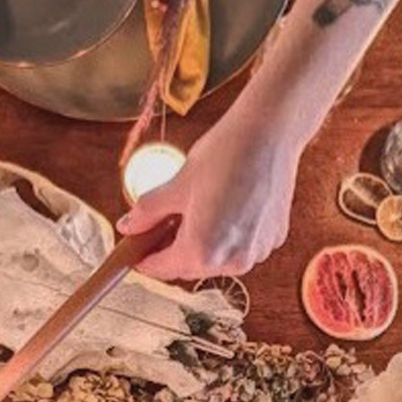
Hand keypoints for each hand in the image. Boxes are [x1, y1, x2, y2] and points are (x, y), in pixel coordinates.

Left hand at [116, 107, 303, 280]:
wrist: (270, 132)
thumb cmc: (225, 154)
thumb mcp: (177, 185)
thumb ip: (147, 212)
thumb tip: (128, 226)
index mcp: (203, 251)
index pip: (161, 269)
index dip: (143, 259)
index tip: (134, 250)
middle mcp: (233, 261)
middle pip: (190, 268)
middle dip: (171, 250)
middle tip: (160, 224)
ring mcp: (257, 252)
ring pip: (217, 260)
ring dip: (201, 244)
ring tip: (195, 211)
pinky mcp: (273, 238)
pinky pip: (240, 247)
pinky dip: (227, 236)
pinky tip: (223, 208)